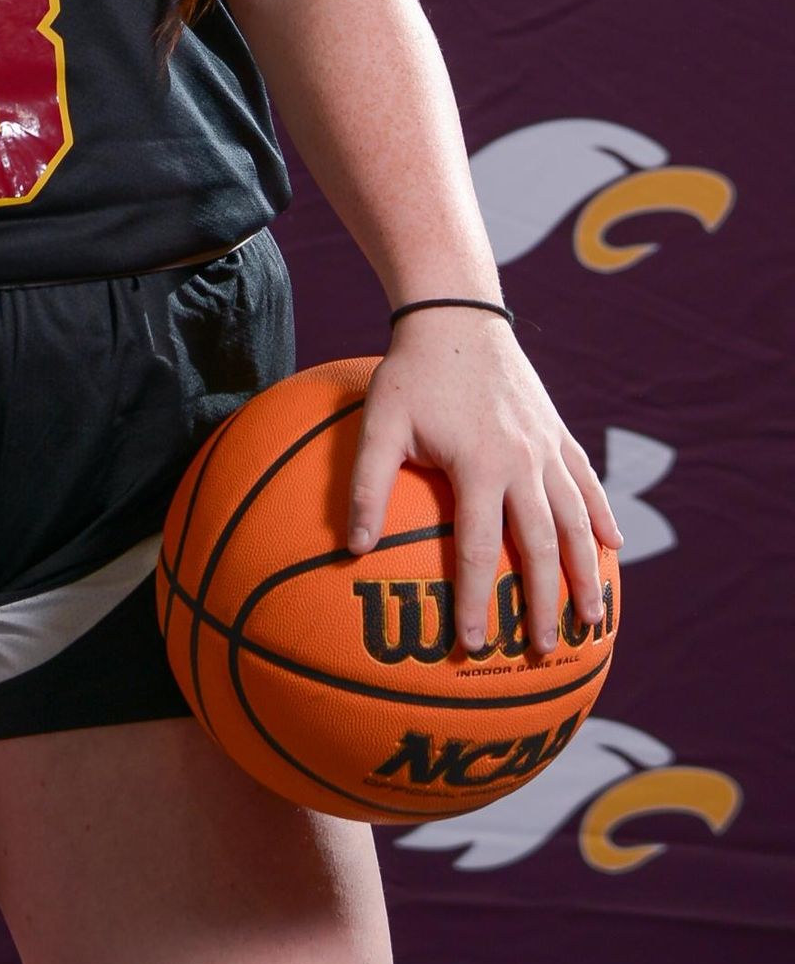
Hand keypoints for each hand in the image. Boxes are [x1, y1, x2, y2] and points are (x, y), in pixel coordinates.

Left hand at [347, 310, 623, 657]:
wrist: (456, 313)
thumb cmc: (411, 372)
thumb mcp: (379, 423)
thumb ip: (366, 485)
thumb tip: (350, 548)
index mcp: (480, 465)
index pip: (477, 549)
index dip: (475, 600)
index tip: (473, 644)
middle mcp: (523, 462)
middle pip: (541, 547)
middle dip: (544, 603)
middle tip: (545, 650)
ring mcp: (547, 447)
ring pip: (576, 521)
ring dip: (586, 573)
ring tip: (591, 618)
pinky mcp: (558, 432)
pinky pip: (586, 481)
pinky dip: (601, 515)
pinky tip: (613, 547)